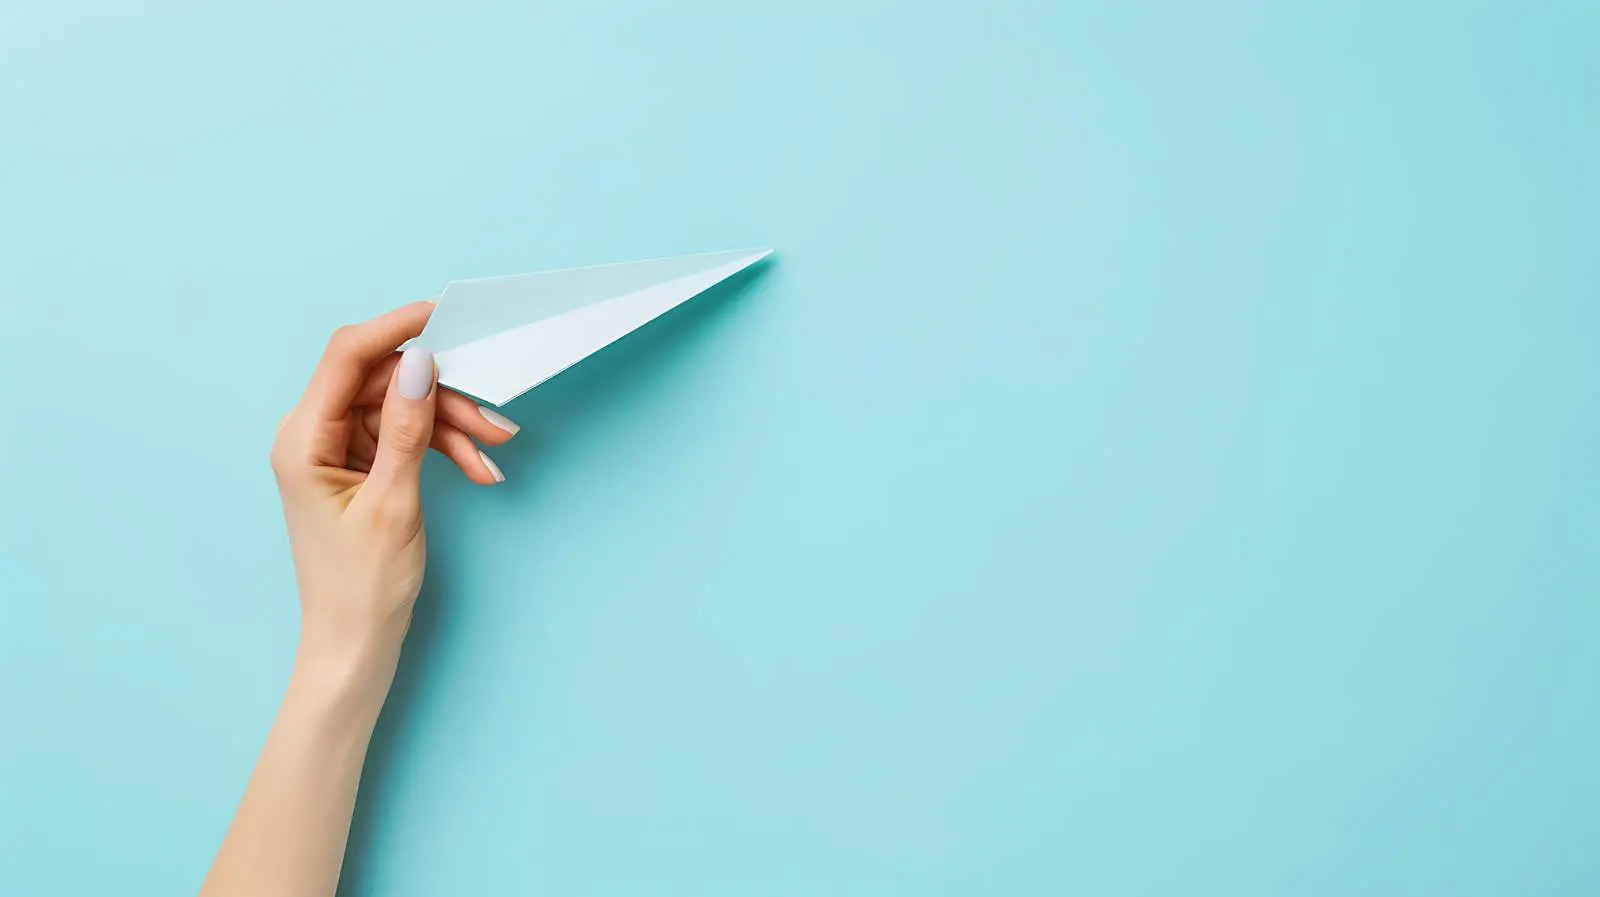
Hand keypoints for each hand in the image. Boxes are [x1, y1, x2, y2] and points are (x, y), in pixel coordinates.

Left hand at [269, 301, 519, 671]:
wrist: (355, 645)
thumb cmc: (362, 586)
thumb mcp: (393, 502)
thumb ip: (407, 428)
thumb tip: (420, 363)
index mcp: (303, 439)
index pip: (347, 356)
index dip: (396, 328)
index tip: (445, 315)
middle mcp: (313, 435)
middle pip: (385, 381)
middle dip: (443, 395)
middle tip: (494, 418)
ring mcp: (337, 450)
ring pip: (404, 408)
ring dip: (453, 425)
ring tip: (495, 451)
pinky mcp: (360, 466)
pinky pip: (407, 436)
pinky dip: (444, 448)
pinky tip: (480, 471)